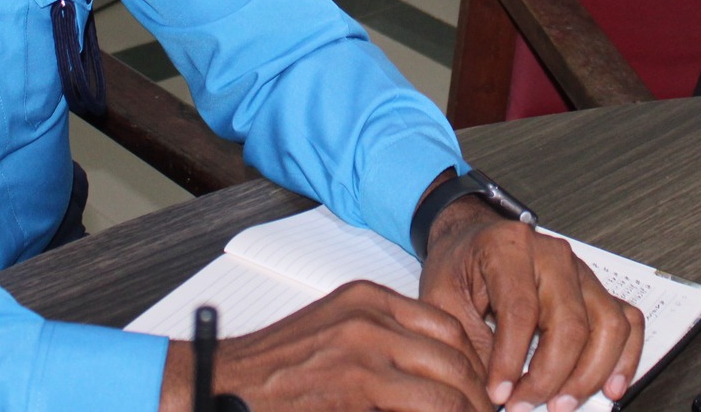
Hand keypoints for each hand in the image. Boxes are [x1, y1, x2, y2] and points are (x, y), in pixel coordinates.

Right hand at [159, 280, 490, 411]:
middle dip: (476, 397)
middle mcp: (367, 318)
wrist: (221, 384)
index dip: (471, 365)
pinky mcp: (354, 388)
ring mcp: (361, 353)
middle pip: (453, 358)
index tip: (479, 391)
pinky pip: (420, 409)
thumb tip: (431, 375)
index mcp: (365, 299)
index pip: (446, 327)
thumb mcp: (333, 334)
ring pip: (444, 390)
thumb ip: (380, 342)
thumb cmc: (272, 370)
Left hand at [419, 197, 644, 411]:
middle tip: (524, 405)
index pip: (521, 310)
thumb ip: (469, 343)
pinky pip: (627, 322)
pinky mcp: (597, 289)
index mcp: (510, 248)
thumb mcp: (443, 300)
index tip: (500, 394)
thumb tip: (496, 393)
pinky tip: (609, 386)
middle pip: (570, 323)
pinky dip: (624, 358)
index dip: (511, 360)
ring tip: (561, 404)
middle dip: (550, 377)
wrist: (472, 241)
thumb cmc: (459, 267)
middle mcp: (553, 255)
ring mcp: (581, 271)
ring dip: (588, 374)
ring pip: (608, 325)